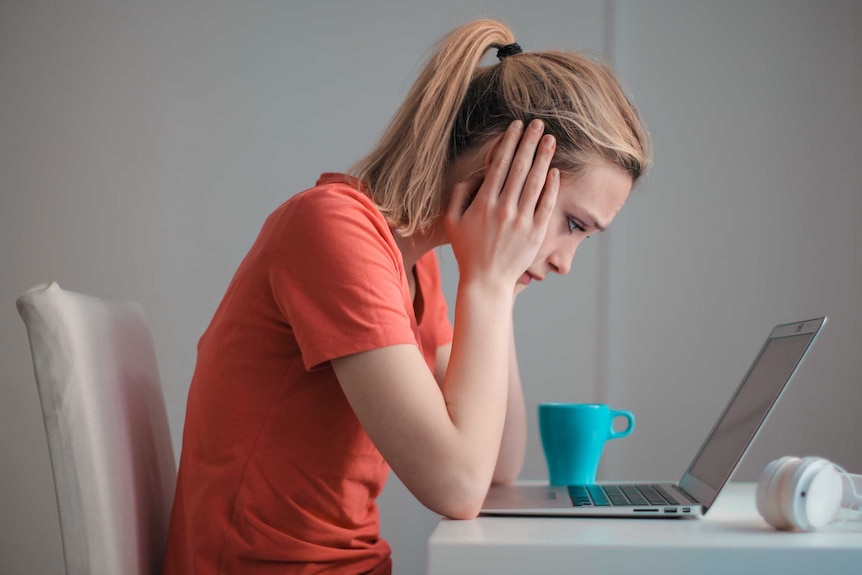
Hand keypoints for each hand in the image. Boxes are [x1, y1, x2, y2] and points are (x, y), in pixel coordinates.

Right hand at [445, 119, 558, 290]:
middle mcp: (504, 209)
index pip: (499, 165)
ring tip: (550, 140)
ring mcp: (521, 221)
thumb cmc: (467, 251)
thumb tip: (473, 175)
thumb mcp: (452, 222)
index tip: (516, 126)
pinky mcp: (535, 233)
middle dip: (530, 142)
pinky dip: (551, 186)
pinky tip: (555, 171)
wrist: (486, 281)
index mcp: (483, 203)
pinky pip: (546, 205)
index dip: (509, 142)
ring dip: (544, 158)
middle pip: (519, 168)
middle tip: (538, 124)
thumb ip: (458, 195)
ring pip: (535, 182)